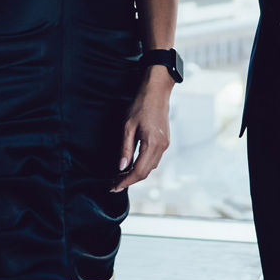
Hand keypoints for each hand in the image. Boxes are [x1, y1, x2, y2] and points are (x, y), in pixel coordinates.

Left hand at [112, 69, 172, 191]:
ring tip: (120, 175)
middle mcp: (162, 147)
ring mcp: (165, 145)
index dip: (126, 181)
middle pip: (146, 172)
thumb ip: (125, 149)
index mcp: (152, 144)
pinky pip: (154, 159)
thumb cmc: (141, 105)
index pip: (139, 171)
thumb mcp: (128, 127)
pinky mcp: (165, 142)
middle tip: (114, 183)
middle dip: (130, 180)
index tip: (114, 187)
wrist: (157, 92)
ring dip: (136, 173)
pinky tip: (132, 164)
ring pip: (151, 167)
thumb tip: (121, 167)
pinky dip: (143, 165)